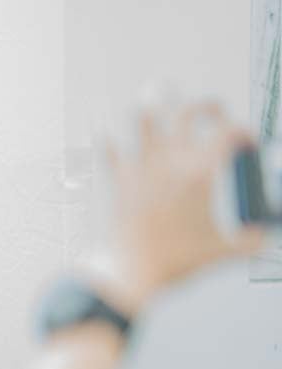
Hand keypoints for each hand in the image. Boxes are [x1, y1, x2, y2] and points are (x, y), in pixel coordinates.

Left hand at [101, 103, 264, 313]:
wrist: (132, 273)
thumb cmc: (177, 262)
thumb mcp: (221, 252)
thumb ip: (248, 241)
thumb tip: (264, 237)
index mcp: (200, 175)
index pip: (229, 135)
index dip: (243, 134)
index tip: (246, 144)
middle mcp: (170, 164)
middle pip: (188, 114)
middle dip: (204, 106)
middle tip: (213, 110)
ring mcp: (142, 169)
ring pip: (144, 122)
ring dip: (151, 108)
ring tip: (155, 96)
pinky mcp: (119, 181)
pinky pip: (110, 153)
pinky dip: (107, 143)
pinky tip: (103, 133)